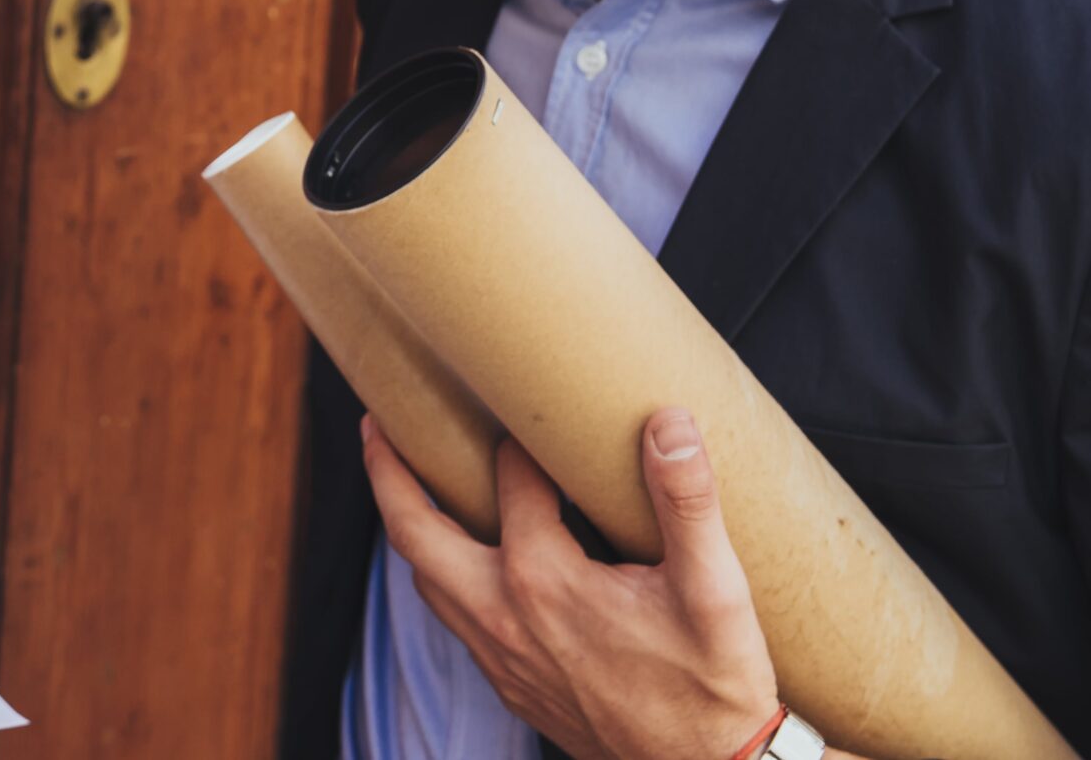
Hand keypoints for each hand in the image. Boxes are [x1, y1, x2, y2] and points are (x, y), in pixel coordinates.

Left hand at [364, 410, 778, 759]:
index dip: (520, 440)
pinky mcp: (510, 684)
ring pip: (426, 580)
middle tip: (375, 424)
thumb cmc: (712, 686)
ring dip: (409, 527)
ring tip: (409, 485)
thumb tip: (669, 424)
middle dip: (387, 473)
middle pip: (414, 531)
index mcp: (542, 581)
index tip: (526, 405)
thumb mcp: (714, 591)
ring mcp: (500, 656)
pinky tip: (464, 561)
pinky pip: (453, 619)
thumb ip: (686, 504)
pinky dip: (441, 575)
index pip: (511, 483)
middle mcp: (502, 617)